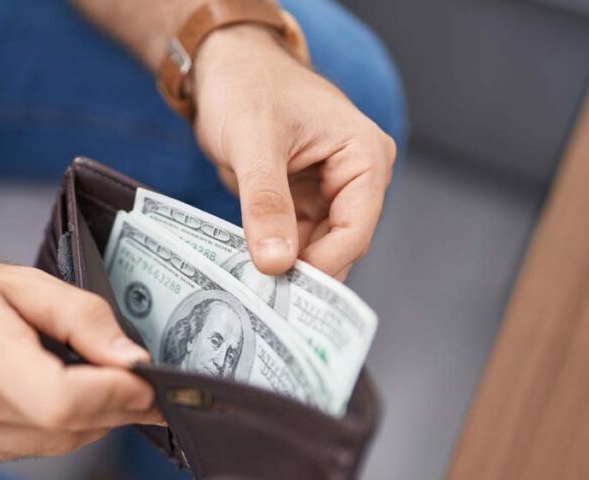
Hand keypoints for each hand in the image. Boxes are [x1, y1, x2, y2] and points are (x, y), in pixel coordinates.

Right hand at [0, 261, 160, 461]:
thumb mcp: (13, 280)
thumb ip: (79, 316)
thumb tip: (132, 358)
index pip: (60, 399)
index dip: (116, 396)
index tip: (148, 382)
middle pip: (67, 427)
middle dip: (118, 407)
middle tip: (143, 386)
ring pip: (58, 444)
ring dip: (93, 419)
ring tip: (101, 385)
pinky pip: (33, 448)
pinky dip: (59, 426)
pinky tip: (55, 397)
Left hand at [192, 26, 396, 278]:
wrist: (224, 67)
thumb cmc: (247, 85)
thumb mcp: (253, 142)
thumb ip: (266, 203)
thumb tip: (276, 263)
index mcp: (364, 156)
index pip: (356, 230)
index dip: (321, 265)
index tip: (284, 291)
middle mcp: (356, 179)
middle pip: (340, 247)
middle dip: (305, 274)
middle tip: (266, 302)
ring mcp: (330, 194)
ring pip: (318, 251)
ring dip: (288, 271)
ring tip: (254, 292)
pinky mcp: (303, 204)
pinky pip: (295, 243)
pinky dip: (275, 258)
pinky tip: (251, 275)